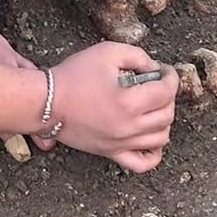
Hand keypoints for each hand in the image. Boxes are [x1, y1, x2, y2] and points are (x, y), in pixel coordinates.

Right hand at [48, 42, 178, 173]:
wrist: (45, 102)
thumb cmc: (73, 76)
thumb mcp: (108, 52)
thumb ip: (138, 56)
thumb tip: (154, 70)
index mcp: (129, 101)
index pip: (167, 91)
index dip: (171, 77)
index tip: (164, 71)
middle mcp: (128, 127)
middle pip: (167, 115)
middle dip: (168, 96)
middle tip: (157, 85)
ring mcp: (120, 143)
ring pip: (161, 138)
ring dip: (164, 121)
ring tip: (153, 107)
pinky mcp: (110, 153)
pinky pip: (142, 163)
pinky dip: (154, 153)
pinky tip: (150, 138)